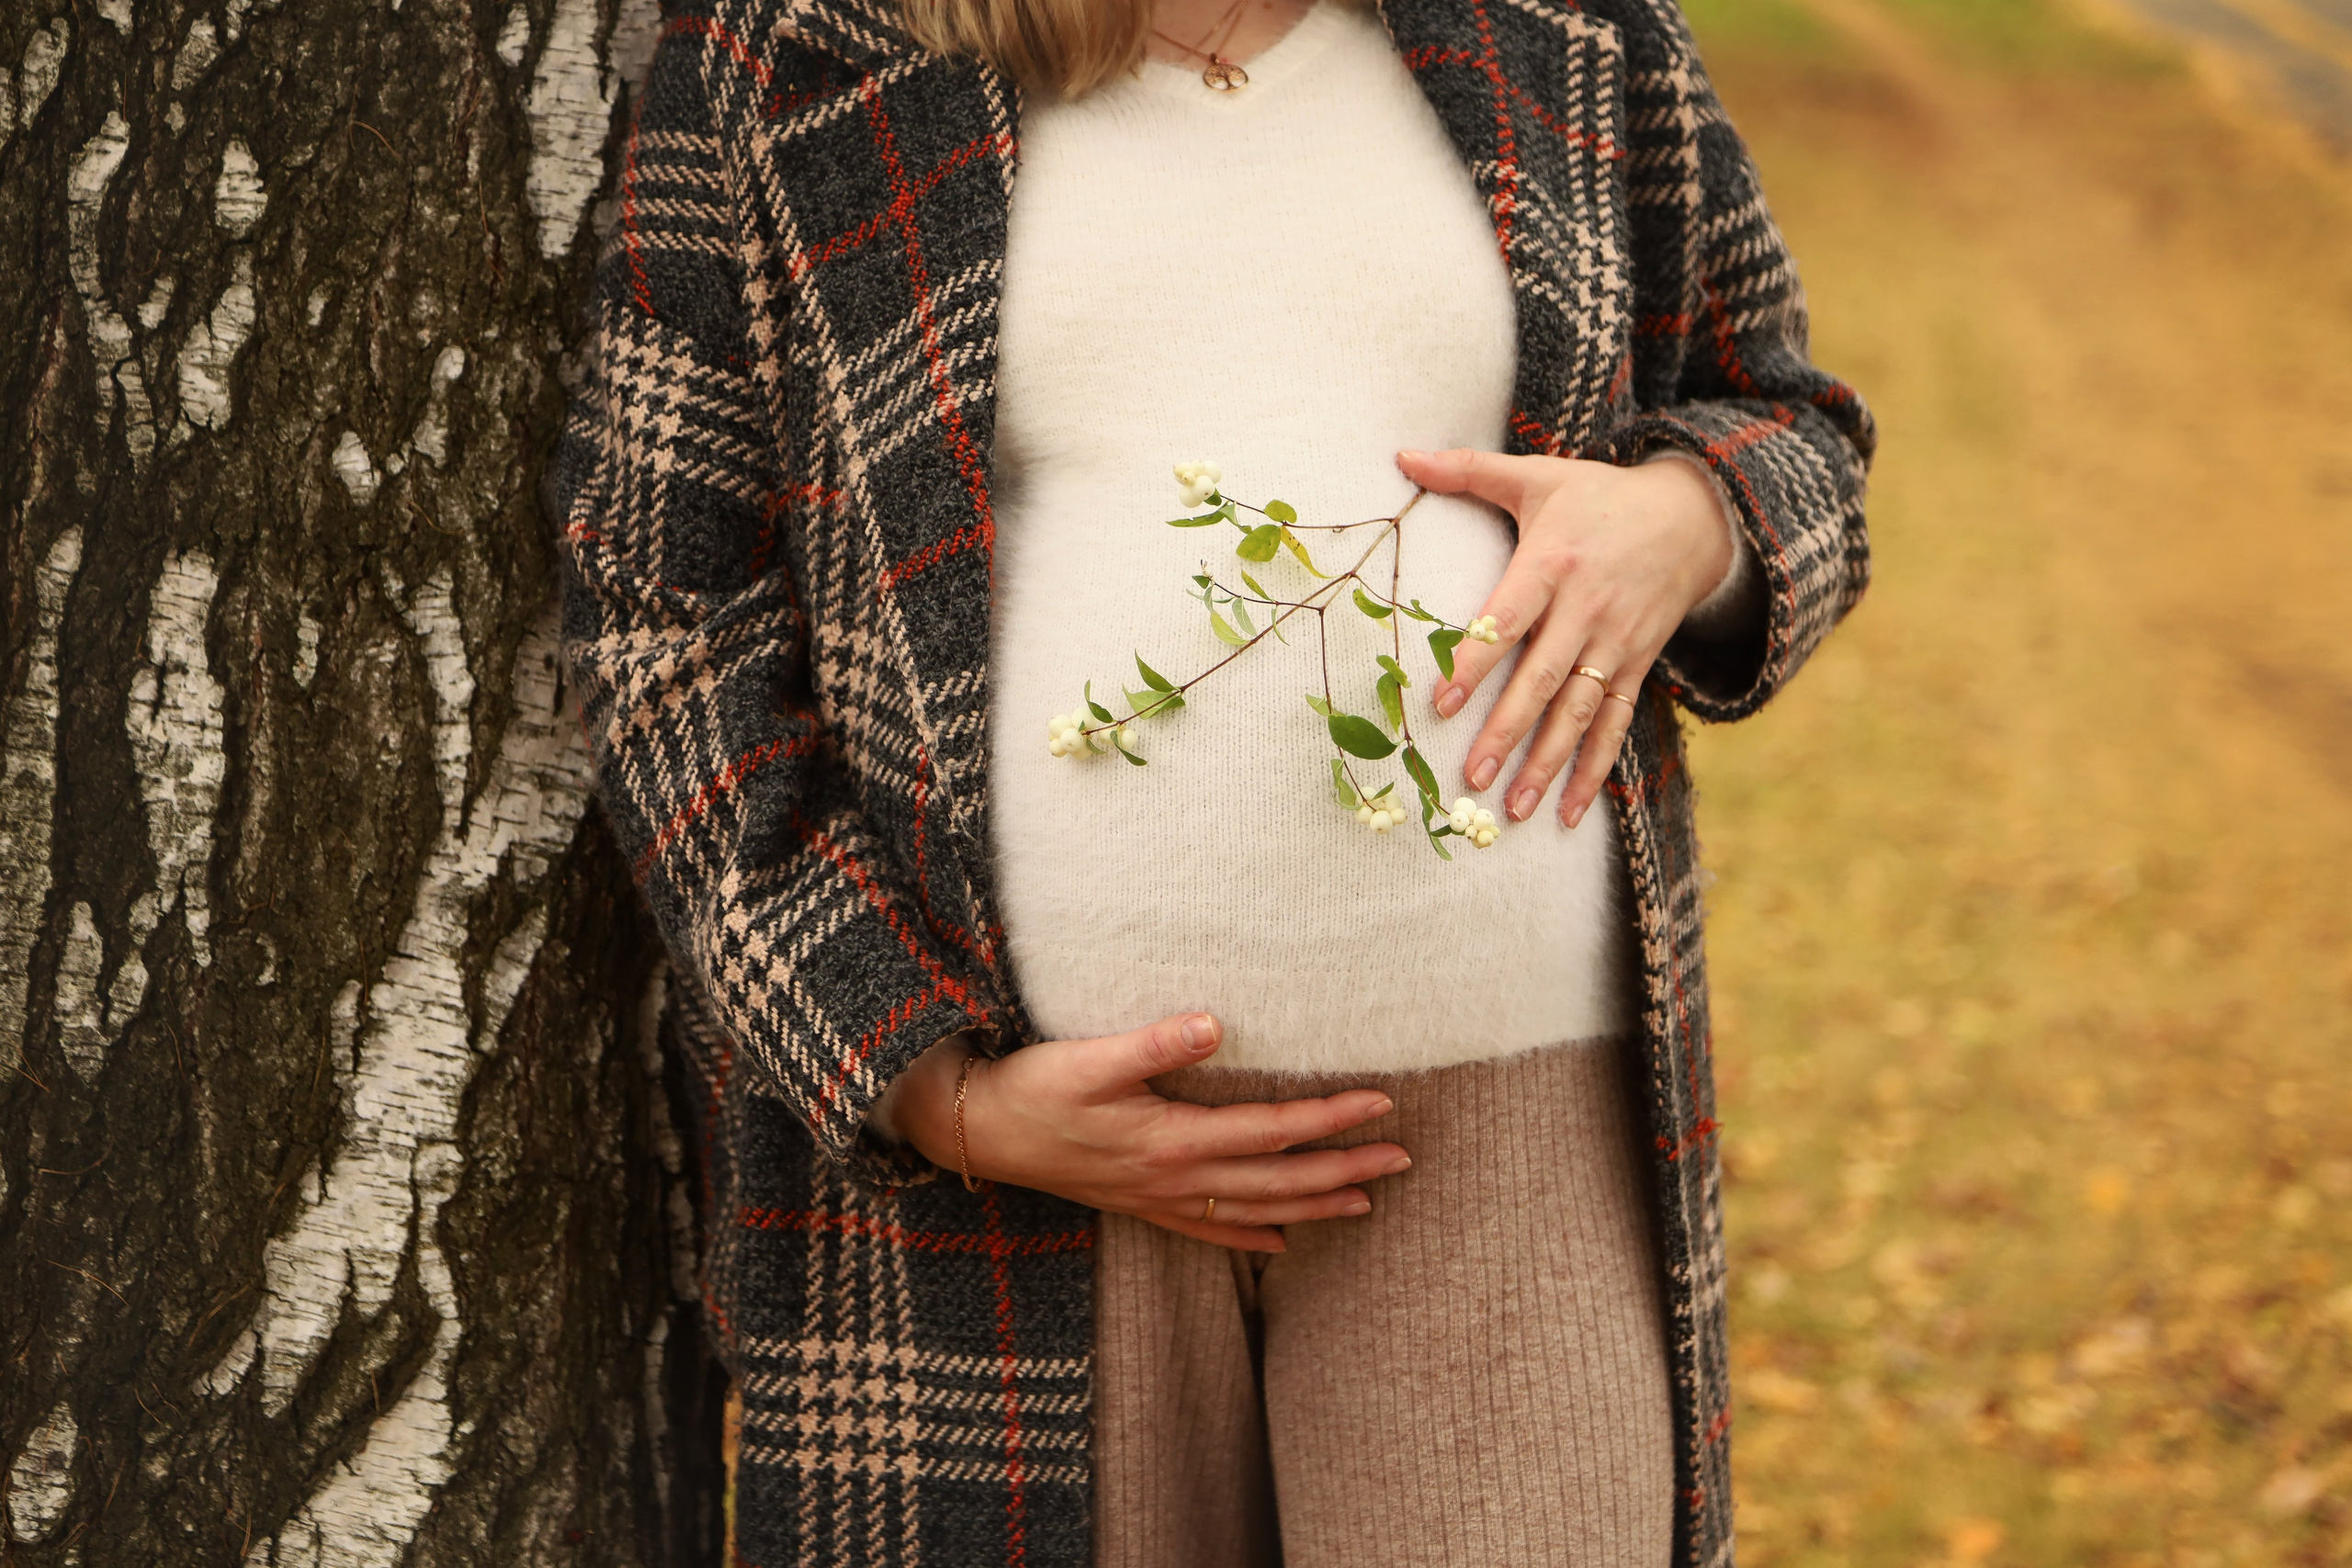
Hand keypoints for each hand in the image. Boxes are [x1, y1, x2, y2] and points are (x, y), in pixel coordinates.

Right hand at [891, 1013, 1408, 1252]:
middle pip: (1279, 1180)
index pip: (1272, 1131)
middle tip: (1403, 1159)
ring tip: (1366, 1202)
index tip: (1382, 1104)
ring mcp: (1160, 1199)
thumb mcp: (1090, 1057)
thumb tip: (1216, 1024)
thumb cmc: (1034, 1087)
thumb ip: (1155, 1041)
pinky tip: (1281, 1244)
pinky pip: (1210, 1230)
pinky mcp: (1141, 1205)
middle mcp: (1176, 1178)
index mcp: (1173, 1138)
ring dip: (1314, 1206)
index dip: (1330, 1120)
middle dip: (1344, 1170)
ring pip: (1255, 1211)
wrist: (979, 1132)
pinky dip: (1251, 1238)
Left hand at [1394, 448, 1732, 828]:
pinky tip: (1571, 813)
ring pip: (1580, 713)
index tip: (1440, 700)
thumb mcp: (1539, 475)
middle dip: (1507, 731)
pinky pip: (1615, 726)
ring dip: (1548, 764)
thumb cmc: (1599, 498)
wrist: (1695, 516)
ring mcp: (1616, 644)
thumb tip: (1402, 454)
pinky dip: (1595, 771)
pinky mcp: (1637, 666)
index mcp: (1553, 563)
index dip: (1474, 659)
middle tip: (1470, 778)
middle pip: (1543, 678)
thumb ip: (1469, 471)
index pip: (1508, 618)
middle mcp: (1587, 610)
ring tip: (1512, 807)